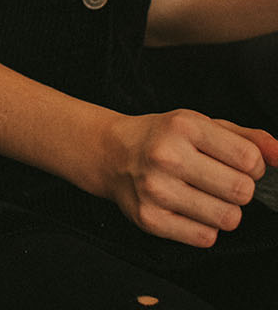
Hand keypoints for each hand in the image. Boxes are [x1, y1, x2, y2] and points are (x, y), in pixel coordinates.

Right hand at [95, 109, 266, 246]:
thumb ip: (250, 139)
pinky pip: (205, 238)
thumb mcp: (204, 125)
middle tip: (217, 182)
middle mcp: (167, 156)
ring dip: (223, 211)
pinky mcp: (150, 219)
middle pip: (242, 192)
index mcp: (184, 127)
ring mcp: (156, 190)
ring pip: (227, 218)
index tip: (235, 164)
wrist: (111, 154)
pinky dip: (204, 228)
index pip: (250, 160)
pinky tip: (188, 210)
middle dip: (239, 190)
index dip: (252, 166)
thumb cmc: (164, 138)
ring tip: (202, 197)